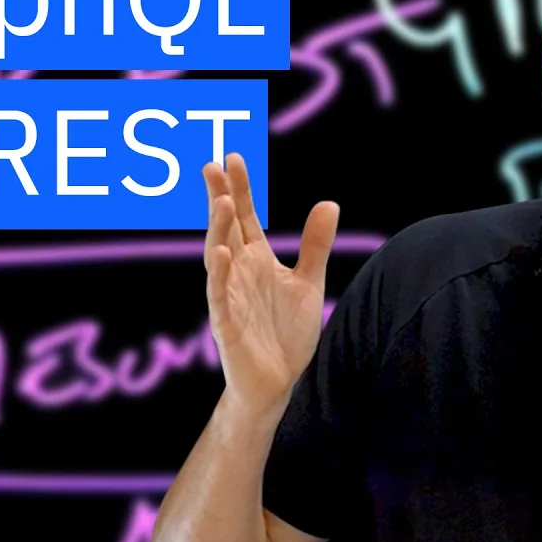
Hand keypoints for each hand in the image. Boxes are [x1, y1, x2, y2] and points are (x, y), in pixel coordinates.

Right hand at [203, 153, 339, 418]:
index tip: (233, 158)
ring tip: (219, 201)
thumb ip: (315, 244)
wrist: (278, 383)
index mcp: (256, 260)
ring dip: (217, 230)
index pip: (244, 217)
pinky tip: (221, 254)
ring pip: (218, 257)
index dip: (239, 189)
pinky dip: (219, 276)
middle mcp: (239, 272)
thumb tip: (328, 203)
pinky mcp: (227, 324)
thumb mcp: (308, 281)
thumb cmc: (286, 333)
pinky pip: (220, 296)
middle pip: (226, 228)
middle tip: (212, 166)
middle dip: (219, 198)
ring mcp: (230, 296)